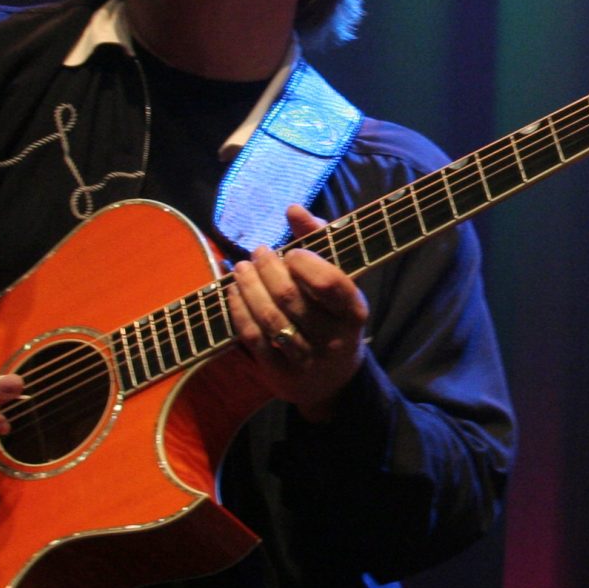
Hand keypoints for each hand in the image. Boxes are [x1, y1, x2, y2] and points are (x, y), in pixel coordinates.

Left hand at [227, 203, 369, 418]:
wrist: (332, 378)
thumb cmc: (333, 315)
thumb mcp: (337, 281)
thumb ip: (319, 241)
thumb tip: (293, 208)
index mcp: (354, 312)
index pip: (330, 283)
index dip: (306, 263)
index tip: (291, 251)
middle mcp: (333, 339)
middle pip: (292, 298)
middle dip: (268, 269)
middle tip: (258, 252)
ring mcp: (306, 359)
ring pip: (270, 318)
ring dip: (249, 287)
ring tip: (241, 267)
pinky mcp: (280, 372)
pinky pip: (253, 337)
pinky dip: (239, 310)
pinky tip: (234, 291)